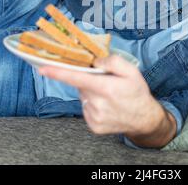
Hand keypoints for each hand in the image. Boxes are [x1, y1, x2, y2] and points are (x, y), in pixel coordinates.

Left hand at [38, 55, 162, 135]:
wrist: (144, 118)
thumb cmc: (136, 92)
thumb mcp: (131, 71)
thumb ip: (113, 61)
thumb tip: (95, 62)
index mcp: (106, 88)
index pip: (77, 78)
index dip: (58, 73)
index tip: (43, 68)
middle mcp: (97, 104)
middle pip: (81, 86)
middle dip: (88, 81)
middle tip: (106, 82)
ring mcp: (94, 117)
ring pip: (83, 97)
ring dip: (91, 93)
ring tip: (109, 96)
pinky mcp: (93, 125)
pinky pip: (86, 109)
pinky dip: (93, 105)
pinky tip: (106, 106)